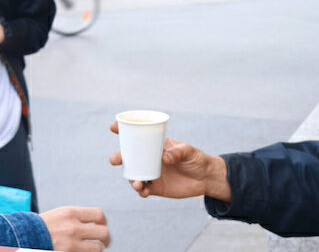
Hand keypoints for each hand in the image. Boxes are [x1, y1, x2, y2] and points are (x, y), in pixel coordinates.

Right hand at [39, 206, 109, 251]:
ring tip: (93, 249)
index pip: (99, 214)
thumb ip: (77, 217)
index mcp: (70, 213)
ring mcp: (70, 244)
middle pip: (103, 232)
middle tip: (104, 242)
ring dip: (97, 249)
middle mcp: (72, 227)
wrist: (20, 238)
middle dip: (106, 239)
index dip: (103, 221)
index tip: (101, 226)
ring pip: (97, 248)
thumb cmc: (41, 227)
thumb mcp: (59, 214)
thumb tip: (97, 223)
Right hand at [109, 121, 231, 201]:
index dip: (123, 130)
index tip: (113, 126)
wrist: (205, 178)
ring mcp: (151, 173)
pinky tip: (142, 191)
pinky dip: (140, 191)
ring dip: (130, 178)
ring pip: (133, 175)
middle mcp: (149, 159)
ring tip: (136, 183)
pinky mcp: (155, 187)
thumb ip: (178, 152)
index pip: (137, 136)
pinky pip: (143, 190)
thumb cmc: (196, 158)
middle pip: (129, 157)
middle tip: (115, 160)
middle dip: (118, 157)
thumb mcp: (188, 151)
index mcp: (155, 145)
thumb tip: (165, 158)